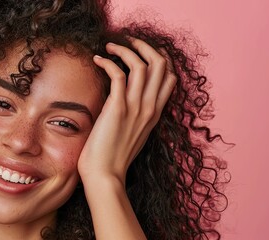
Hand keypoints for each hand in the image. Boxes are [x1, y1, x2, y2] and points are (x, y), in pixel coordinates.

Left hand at [77, 38, 176, 184]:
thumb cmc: (113, 157)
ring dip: (125, 49)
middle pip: (160, 64)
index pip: (170, 77)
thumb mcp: (133, 134)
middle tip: (127, 41)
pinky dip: (109, 62)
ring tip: (109, 46)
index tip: (141, 52)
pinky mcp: (118, 108)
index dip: (159, 59)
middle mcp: (150, 108)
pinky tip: (98, 60)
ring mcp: (136, 107)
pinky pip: (119, 74)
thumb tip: (124, 99)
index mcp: (155, 113)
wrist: (105, 175)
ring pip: (142, 64)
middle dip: (144, 46)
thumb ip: (135, 115)